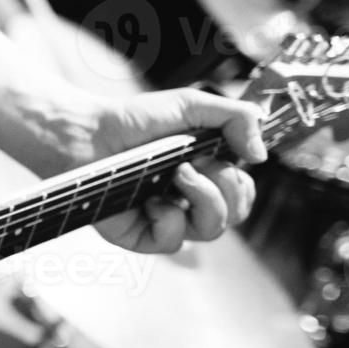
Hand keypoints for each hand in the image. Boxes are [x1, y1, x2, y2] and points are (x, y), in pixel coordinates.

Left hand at [83, 89, 266, 253]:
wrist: (87, 134)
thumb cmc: (134, 120)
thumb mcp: (192, 106)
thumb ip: (237, 118)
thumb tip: (261, 156)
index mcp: (204, 174)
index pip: (242, 195)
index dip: (243, 184)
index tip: (226, 158)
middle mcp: (188, 200)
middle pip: (235, 215)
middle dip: (226, 188)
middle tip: (194, 163)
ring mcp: (165, 219)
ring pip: (212, 230)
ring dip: (204, 198)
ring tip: (176, 174)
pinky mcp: (140, 236)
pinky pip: (173, 242)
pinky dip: (169, 218)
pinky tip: (150, 200)